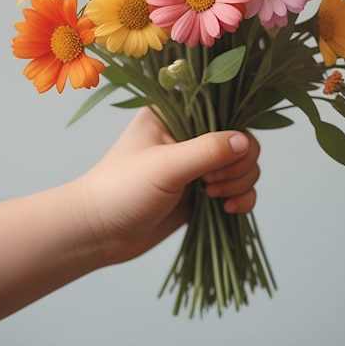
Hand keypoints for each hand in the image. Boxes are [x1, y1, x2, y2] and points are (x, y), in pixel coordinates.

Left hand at [75, 107, 259, 265]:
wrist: (97, 234)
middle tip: (210, 182)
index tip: (215, 160)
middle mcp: (189, 135)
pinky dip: (241, 198)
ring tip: (213, 196)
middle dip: (237, 165)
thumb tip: (246, 142)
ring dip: (240, 182)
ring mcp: (197, 164)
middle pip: (240, 140)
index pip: (224, 111)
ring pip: (243, 165)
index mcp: (174, 114)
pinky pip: (238, 189)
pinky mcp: (202, 191)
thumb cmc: (121, 190)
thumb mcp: (165, 166)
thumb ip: (207, 151)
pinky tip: (228, 209)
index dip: (232, 135)